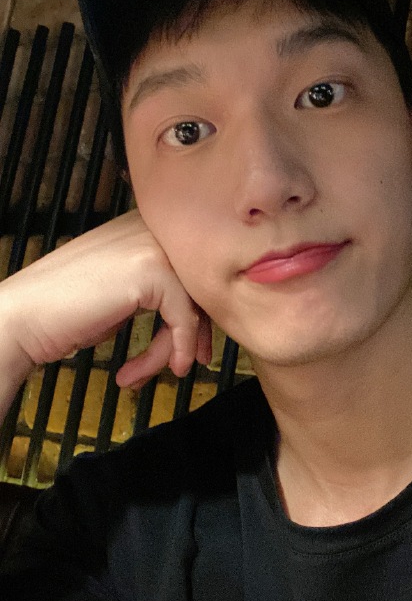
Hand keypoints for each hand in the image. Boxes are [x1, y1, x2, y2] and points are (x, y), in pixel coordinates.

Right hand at [0, 209, 211, 392]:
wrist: (23, 319)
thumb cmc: (65, 312)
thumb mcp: (122, 293)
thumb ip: (158, 292)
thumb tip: (199, 317)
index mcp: (143, 227)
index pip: (190, 270)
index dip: (195, 312)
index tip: (192, 346)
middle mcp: (151, 229)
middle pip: (197, 286)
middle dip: (193, 333)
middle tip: (184, 364)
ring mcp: (152, 246)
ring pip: (192, 305)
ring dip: (171, 348)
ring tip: (144, 373)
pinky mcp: (152, 271)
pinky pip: (185, 318)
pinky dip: (176, 348)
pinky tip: (161, 367)